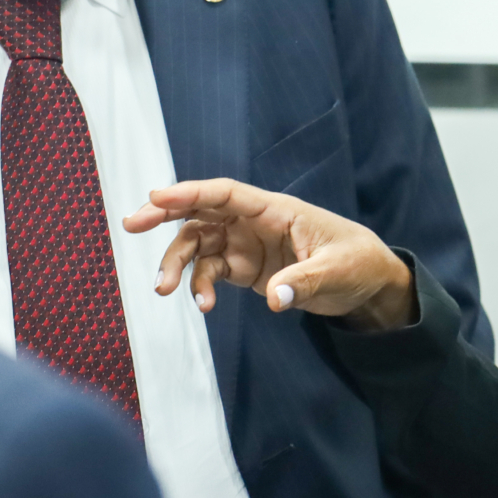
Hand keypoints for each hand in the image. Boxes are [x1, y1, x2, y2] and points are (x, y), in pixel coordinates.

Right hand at [122, 178, 415, 329]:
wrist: (367, 282)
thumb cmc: (358, 262)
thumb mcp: (338, 271)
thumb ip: (304, 283)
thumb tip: (274, 299)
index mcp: (276, 210)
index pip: (226, 193)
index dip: (191, 192)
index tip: (156, 196)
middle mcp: (254, 222)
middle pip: (201, 210)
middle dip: (164, 215)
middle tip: (130, 225)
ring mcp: (246, 244)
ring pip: (198, 243)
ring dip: (177, 263)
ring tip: (165, 289)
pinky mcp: (245, 269)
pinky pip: (210, 272)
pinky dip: (200, 286)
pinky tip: (204, 306)